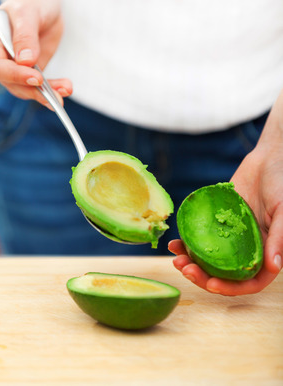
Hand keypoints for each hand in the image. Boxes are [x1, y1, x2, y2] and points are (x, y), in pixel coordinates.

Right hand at [0, 0, 71, 106]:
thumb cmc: (31, 0)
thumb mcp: (27, 12)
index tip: (36, 78)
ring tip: (66, 89)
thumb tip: (25, 61)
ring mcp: (15, 68)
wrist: (43, 2)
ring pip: (27, 88)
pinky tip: (66, 87)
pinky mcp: (32, 72)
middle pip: (12, 83)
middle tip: (56, 96)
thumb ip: (25, 35)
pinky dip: (54, 88)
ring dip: (47, 93)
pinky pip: (41, 86)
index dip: (15, 75)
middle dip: (34, 91)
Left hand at [169, 143, 282, 295]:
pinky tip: (175, 242)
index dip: (231, 288)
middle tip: (184, 269)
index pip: (250, 281)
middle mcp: (246, 249)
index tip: (211, 284)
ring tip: (175, 259)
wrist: (266, 160)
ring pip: (209, 259)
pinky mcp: (216, 223)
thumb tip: (274, 266)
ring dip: (191, 263)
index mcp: (266, 252)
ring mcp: (230, 237)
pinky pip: (201, 237)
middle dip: (203, 277)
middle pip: (224, 274)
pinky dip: (187, 242)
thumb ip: (279, 237)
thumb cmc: (281, 183)